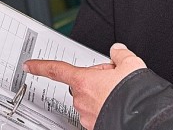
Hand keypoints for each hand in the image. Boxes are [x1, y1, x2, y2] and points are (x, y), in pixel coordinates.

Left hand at [23, 43, 146, 129]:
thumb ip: (120, 54)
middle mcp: (81, 99)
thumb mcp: (130, 64)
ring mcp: (87, 114)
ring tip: (120, 92)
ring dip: (102, 92)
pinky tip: (118, 103)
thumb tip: (117, 50)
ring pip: (90, 97)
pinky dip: (105, 105)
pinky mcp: (94, 125)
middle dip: (96, 78)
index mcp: (84, 80)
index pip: (57, 70)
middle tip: (115, 77)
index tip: (28, 66)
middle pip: (83, 82)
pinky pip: (96, 110)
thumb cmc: (132, 94)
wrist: (143, 118)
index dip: (40, 66)